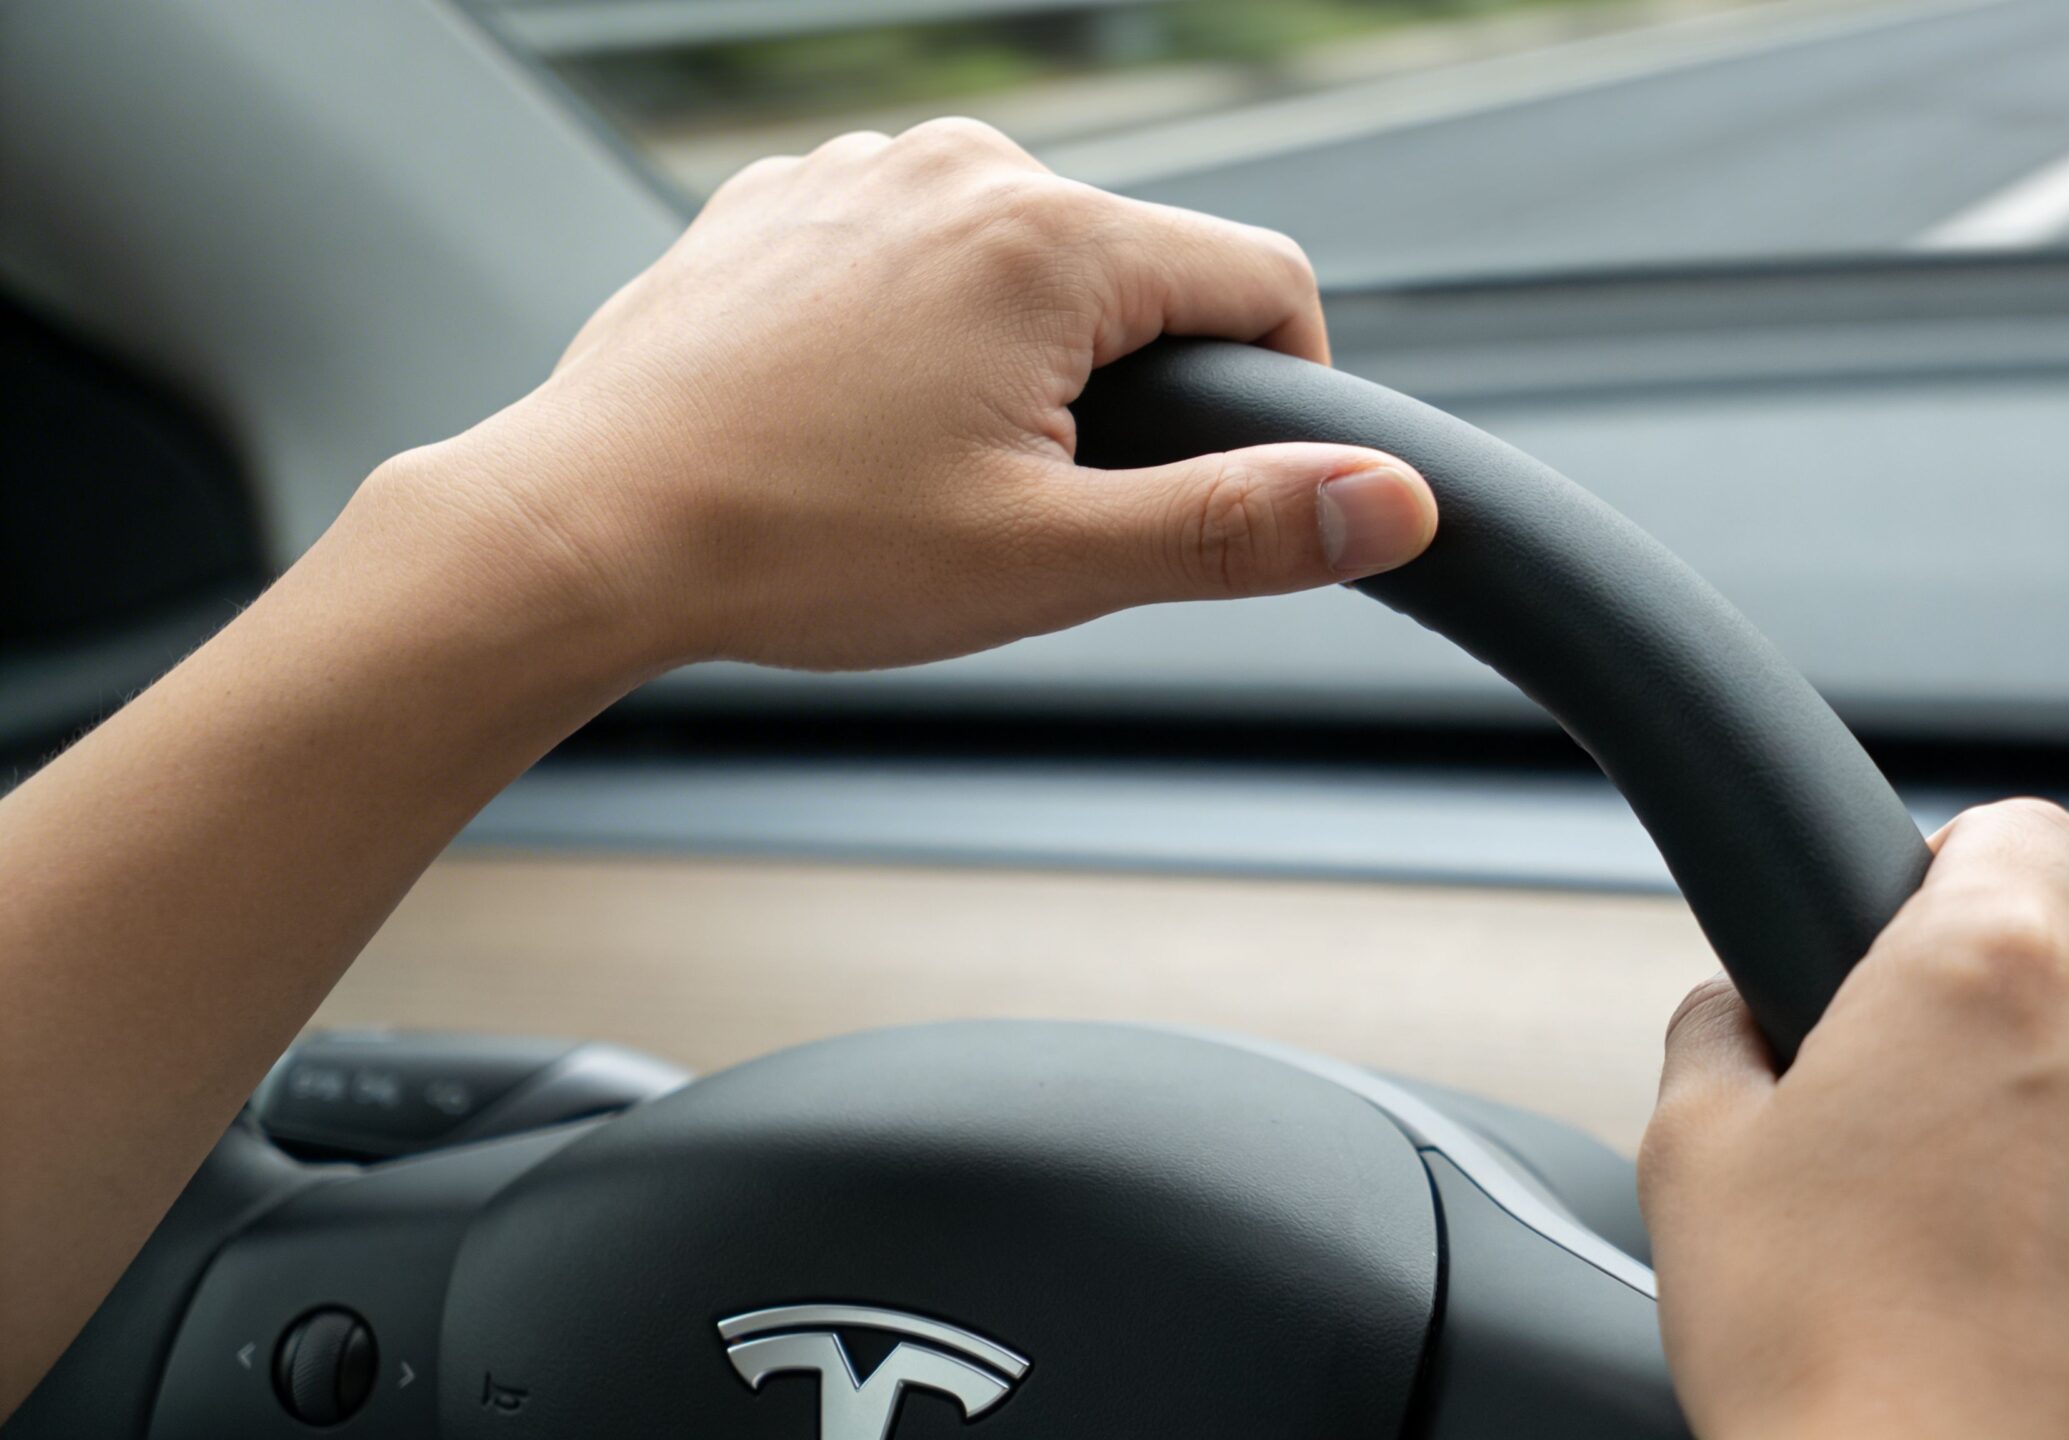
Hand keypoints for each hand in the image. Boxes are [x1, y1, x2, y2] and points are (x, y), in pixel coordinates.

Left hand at [362, 117, 1435, 678]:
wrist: (582, 530)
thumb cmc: (797, 547)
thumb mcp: (1050, 562)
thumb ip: (1238, 525)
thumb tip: (1391, 502)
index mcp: (1047, 239)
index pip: (1263, 285)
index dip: (1285, 394)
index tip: (1224, 482)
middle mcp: (959, 168)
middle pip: (1137, 271)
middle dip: (1128, 386)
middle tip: (1033, 502)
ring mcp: (858, 171)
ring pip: (1023, 261)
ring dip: (1021, 357)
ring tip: (922, 468)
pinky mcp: (783, 200)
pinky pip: (913, 250)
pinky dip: (917, 327)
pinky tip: (851, 419)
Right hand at [1638, 800, 2068, 1439]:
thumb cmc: (1816, 1351)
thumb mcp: (1692, 1152)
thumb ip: (1721, 1031)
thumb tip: (1739, 1015)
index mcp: (1987, 974)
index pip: (2025, 831)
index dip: (1967, 871)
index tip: (1933, 924)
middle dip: (1994, 1047)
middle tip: (1899, 1150)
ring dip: (2067, 1150)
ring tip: (1962, 1255)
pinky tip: (2033, 1316)